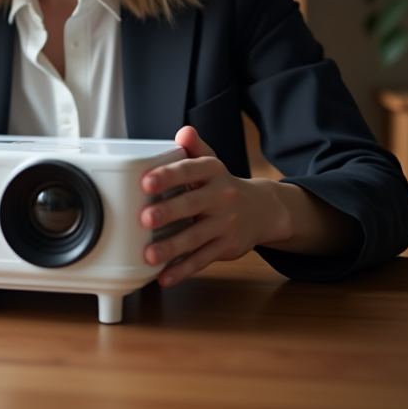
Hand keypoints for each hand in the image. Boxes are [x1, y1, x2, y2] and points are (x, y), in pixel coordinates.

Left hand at [139, 126, 289, 287]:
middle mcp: (221, 197)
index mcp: (213, 172)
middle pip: (192, 205)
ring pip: (196, 236)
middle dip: (168, 212)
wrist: (263, 210)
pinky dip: (183, 270)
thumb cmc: (223, 185)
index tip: (147, 181)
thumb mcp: (211, 163)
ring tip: (149, 255)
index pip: (191, 170)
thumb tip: (184, 132)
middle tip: (145, 219)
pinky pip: (202, 259)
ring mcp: (224, 224)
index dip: (169, 175)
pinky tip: (164, 277)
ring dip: (172, 247)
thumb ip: (194, 149)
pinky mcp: (226, 247)